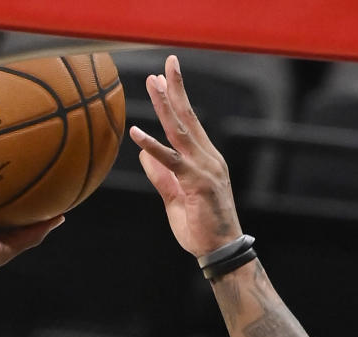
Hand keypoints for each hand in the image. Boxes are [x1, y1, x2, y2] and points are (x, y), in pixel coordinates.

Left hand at [128, 55, 241, 257]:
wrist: (220, 250)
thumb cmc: (200, 228)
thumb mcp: (174, 199)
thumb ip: (161, 177)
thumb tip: (144, 155)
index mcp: (205, 159)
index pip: (189, 124)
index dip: (176, 101)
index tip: (163, 80)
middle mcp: (208, 157)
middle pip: (188, 117)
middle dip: (175, 90)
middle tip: (164, 65)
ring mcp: (204, 168)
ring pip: (181, 131)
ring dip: (165, 106)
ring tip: (152, 83)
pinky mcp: (197, 183)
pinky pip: (171, 162)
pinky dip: (152, 147)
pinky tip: (137, 134)